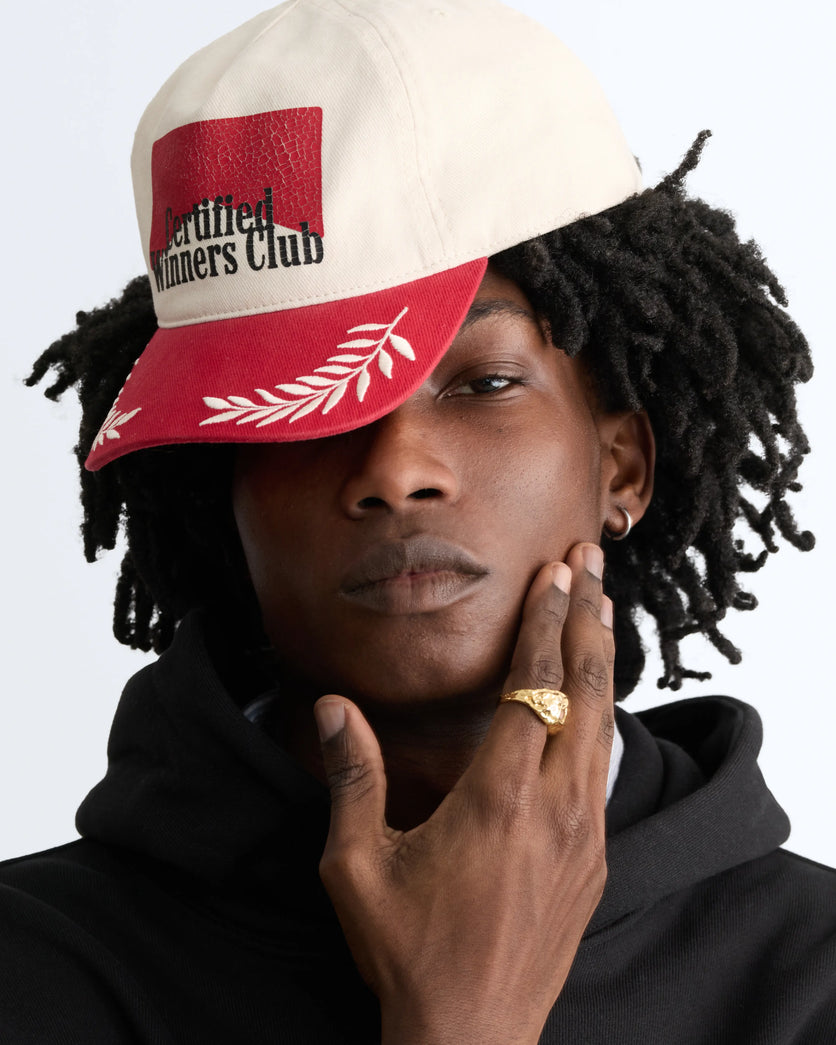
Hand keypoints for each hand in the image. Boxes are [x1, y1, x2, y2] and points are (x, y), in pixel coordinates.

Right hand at [314, 543, 613, 1044]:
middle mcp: (556, 807)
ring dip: (602, 661)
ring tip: (604, 609)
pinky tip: (595, 698)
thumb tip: (333, 706)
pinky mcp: (595, 858)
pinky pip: (604, 767)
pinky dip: (602, 716)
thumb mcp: (357, 866)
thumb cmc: (409, 952)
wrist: (472, 1036)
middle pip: (585, 692)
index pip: (531, 688)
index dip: (544, 624)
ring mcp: (585, 834)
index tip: (554, 575)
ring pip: (604, 725)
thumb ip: (352, 778)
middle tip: (592, 562)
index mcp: (499, 799)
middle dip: (589, 619)